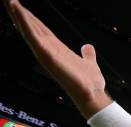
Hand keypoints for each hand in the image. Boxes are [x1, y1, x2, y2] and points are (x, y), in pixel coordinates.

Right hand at [3, 0, 111, 116]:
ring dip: (17, 13)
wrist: (92, 94)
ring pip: (28, 29)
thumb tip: (87, 47)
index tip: (19, 5)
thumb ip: (87, 54)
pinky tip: (17, 10)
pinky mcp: (46, 55)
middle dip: (18, 12)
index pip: (40, 29)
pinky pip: (32, 36)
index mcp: (56, 49)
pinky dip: (24, 22)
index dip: (30, 17)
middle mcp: (48, 50)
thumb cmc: (89, 83)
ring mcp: (45, 52)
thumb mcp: (89, 63)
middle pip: (30, 27)